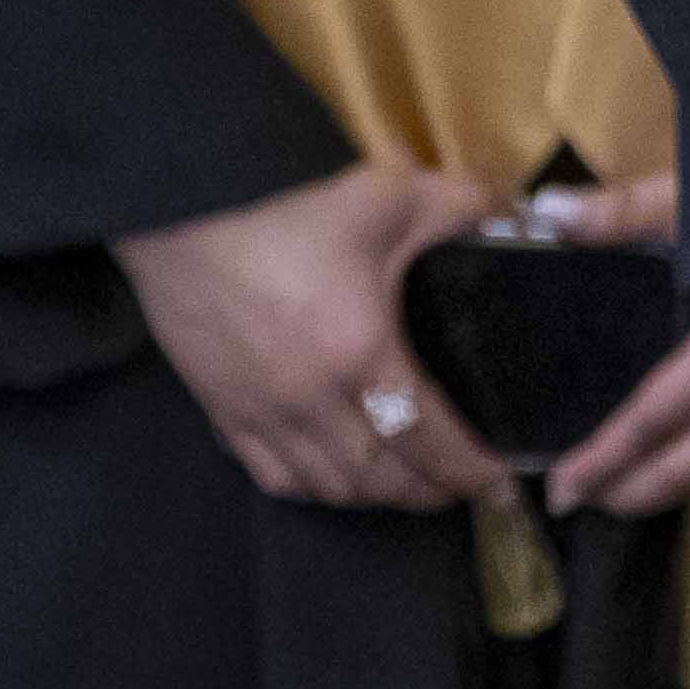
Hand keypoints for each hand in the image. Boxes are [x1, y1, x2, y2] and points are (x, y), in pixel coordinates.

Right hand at [111, 157, 502, 511]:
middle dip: (426, 492)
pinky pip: (272, 476)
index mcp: (361, 355)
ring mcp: (261, 413)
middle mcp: (311, 402)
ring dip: (372, 496)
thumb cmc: (284, 203)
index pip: (428, 440)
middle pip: (378, 480)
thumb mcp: (389, 192)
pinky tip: (330, 474)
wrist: (179, 209)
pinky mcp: (222, 410)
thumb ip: (462, 206)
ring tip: (404, 483)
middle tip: (458, 485)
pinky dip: (311, 486)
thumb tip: (510, 214)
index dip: (468, 471)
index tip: (499, 482)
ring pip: (325, 487)